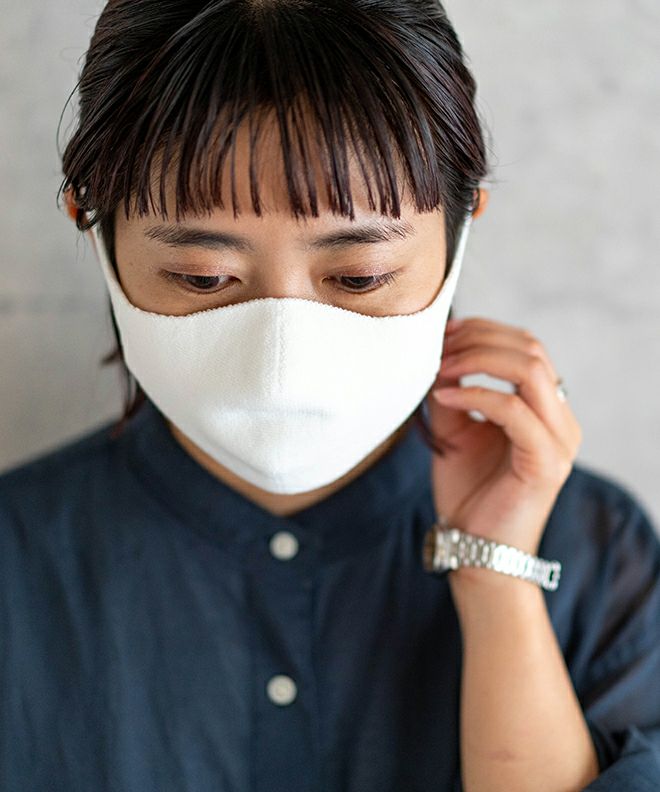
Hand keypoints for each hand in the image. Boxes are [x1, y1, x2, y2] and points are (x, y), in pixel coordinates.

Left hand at [427, 316, 581, 565]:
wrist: (475, 549)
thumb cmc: (468, 492)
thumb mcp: (455, 430)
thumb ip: (453, 391)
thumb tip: (438, 354)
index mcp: (545, 410)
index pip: (527, 347)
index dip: (484, 331)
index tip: (443, 334)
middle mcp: (560, 420)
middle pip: (530, 350)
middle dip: (479, 339)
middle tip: (438, 348)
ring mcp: (559, 440)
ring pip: (530, 370)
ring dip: (478, 360)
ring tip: (440, 368)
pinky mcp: (546, 461)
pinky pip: (513, 410)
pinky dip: (474, 394)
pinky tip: (442, 395)